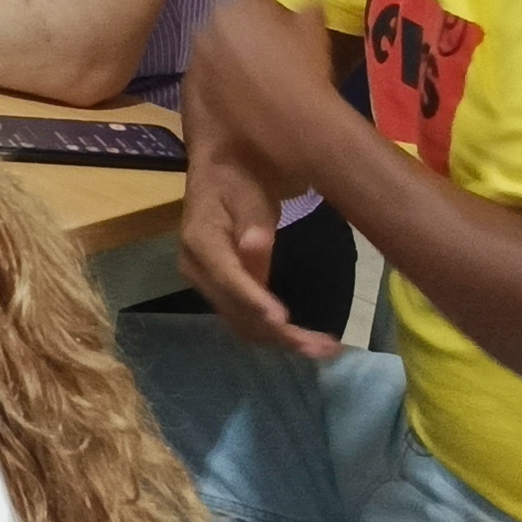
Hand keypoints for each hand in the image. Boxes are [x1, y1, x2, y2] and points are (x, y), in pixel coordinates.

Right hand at [173, 0, 353, 356]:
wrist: (229, 62)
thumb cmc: (257, 52)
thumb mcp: (279, 39)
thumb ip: (292, 31)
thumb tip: (307, 13)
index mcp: (220, 167)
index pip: (209, 226)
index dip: (235, 258)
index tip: (265, 271)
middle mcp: (211, 200)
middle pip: (208, 269)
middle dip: (249, 308)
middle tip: (298, 336)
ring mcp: (219, 218)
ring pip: (219, 286)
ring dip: (259, 324)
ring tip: (313, 349)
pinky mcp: (236, 230)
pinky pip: (239, 285)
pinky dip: (266, 315)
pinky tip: (306, 337)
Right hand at [176, 144, 334, 356]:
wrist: (219, 172)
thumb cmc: (237, 178)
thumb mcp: (247, 191)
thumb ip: (252, 220)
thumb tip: (255, 248)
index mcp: (200, 241)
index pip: (228, 279)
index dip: (254, 302)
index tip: (283, 321)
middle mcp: (197, 270)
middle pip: (237, 312)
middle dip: (280, 334)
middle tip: (324, 347)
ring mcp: (207, 284)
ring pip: (242, 323)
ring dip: (281, 340)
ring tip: (323, 349)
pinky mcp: (220, 291)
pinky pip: (244, 320)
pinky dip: (273, 333)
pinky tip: (302, 338)